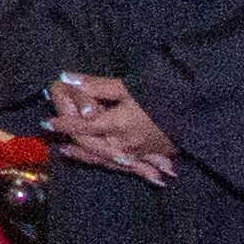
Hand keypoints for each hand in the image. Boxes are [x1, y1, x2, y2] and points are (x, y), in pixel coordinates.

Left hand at [46, 71, 179, 184]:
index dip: (63, 125)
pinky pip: (121, 166)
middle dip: (71, 142)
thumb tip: (66, 77)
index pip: (82, 128)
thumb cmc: (161, 94)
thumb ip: (96, 84)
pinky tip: (98, 159)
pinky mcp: (148, 159)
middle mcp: (124, 144)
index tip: (47, 122)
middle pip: (91, 148)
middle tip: (54, 137)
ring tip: (67, 151)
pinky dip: (105, 163)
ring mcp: (136, 154)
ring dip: (84, 156)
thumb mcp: (127, 85)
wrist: (196, 112)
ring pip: (104, 160)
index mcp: (117, 124)